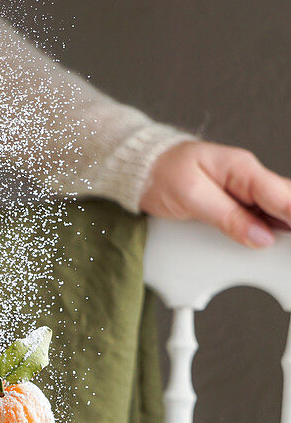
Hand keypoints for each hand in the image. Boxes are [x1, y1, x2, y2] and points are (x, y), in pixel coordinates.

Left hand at [139, 141, 290, 247]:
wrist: (146, 171)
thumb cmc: (164, 173)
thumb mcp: (191, 195)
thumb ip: (227, 216)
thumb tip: (259, 237)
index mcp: (241, 167)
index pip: (280, 194)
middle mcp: (249, 178)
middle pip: (285, 203)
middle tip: (289, 253)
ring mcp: (245, 193)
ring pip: (277, 213)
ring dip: (283, 232)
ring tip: (283, 254)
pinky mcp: (237, 206)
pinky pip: (261, 220)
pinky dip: (267, 234)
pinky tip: (272, 248)